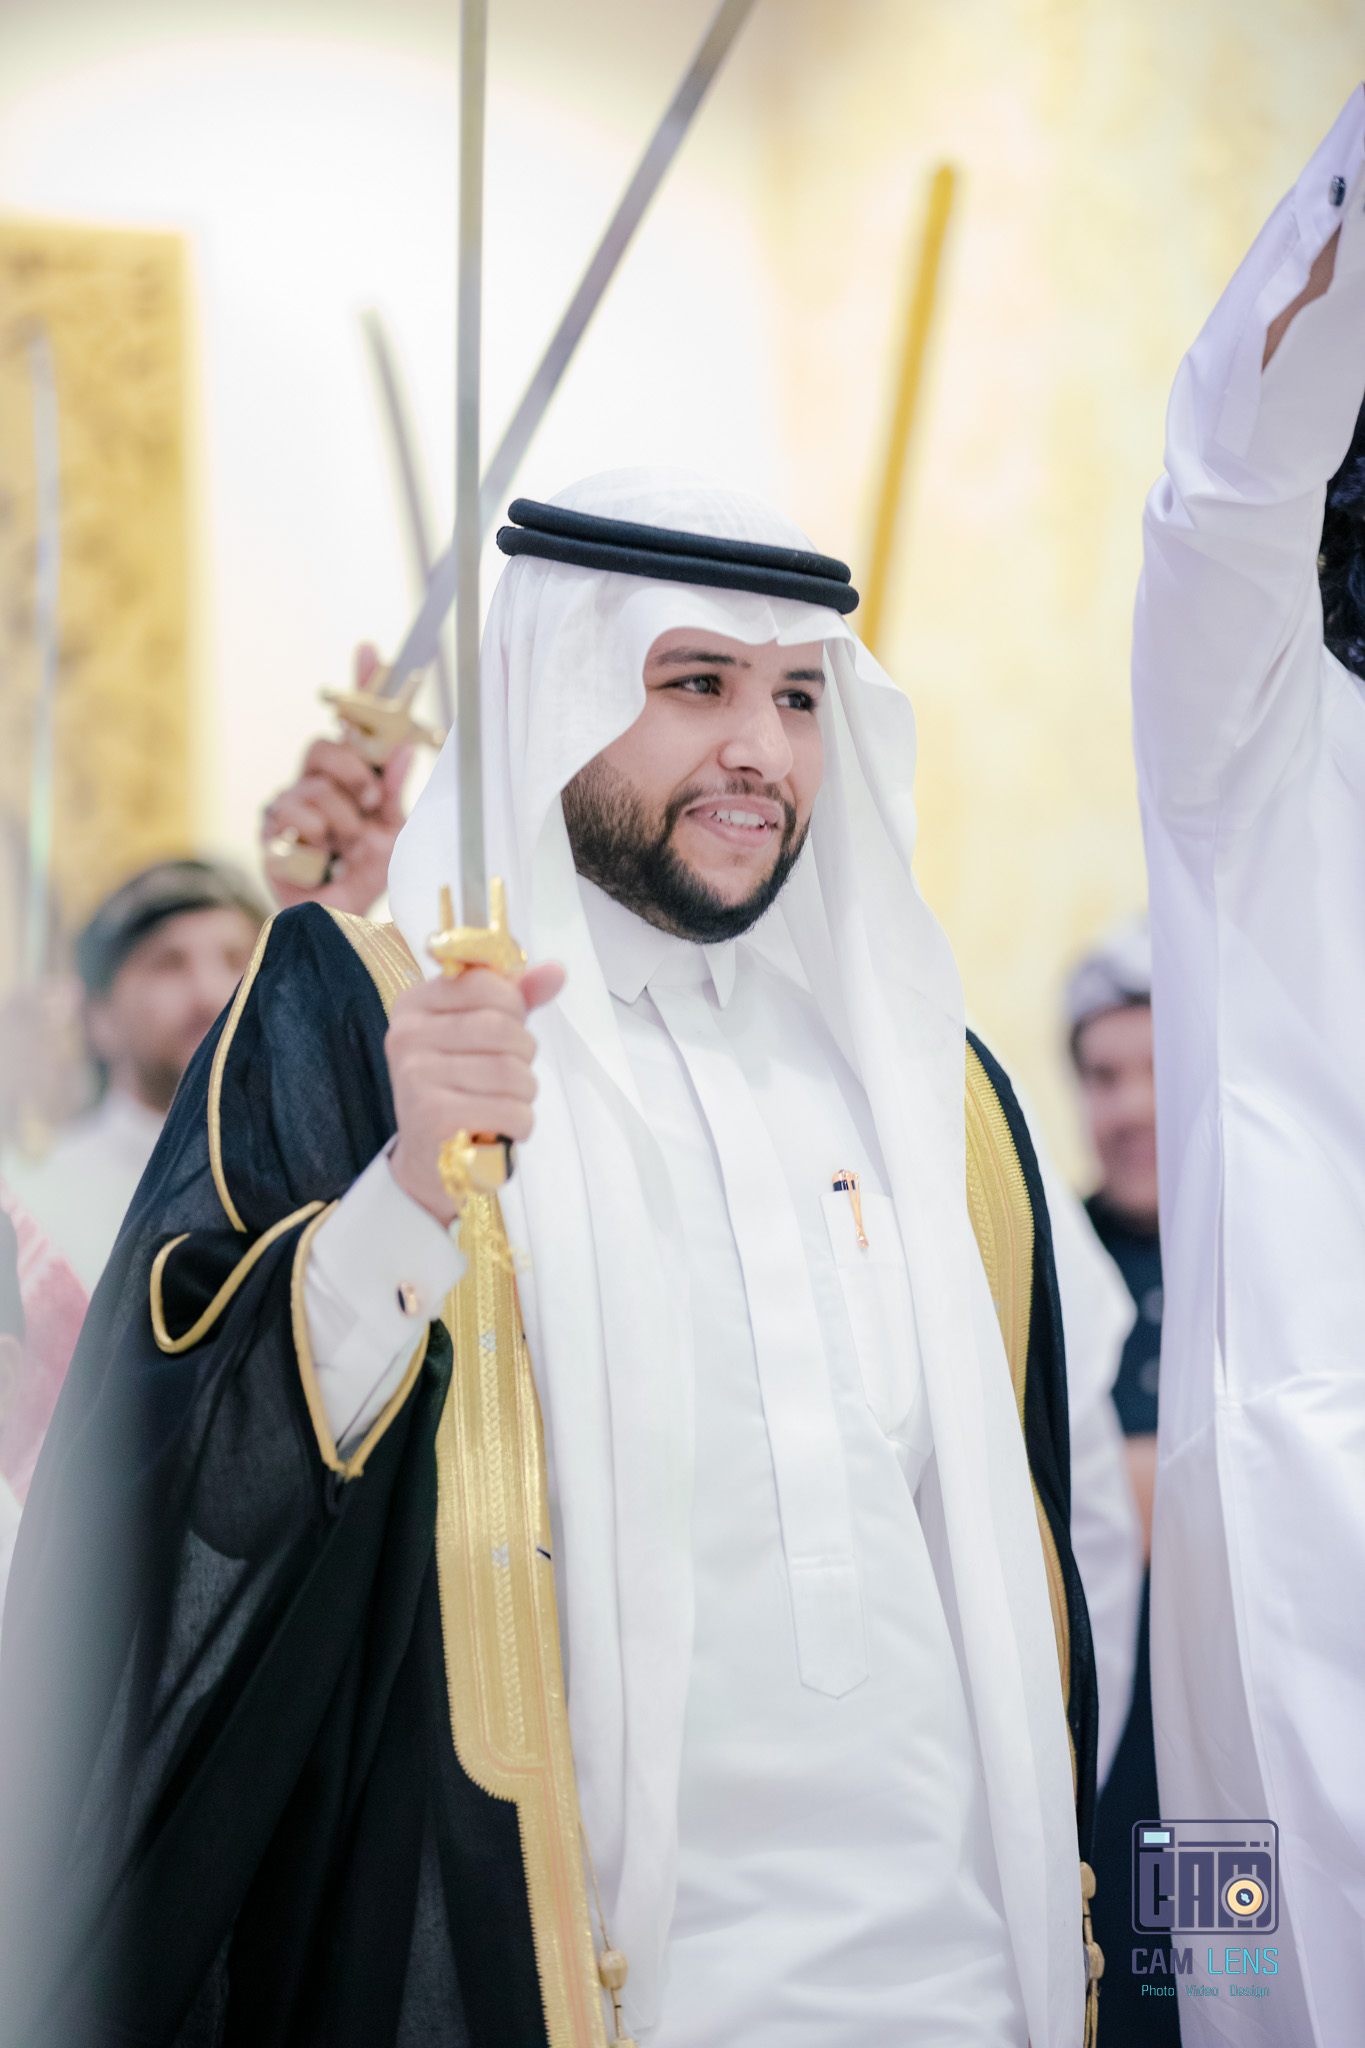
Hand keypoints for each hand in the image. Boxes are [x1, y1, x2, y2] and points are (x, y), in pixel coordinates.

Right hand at [261, 645, 410, 915]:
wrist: (342, 915)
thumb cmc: (368, 871)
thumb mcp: (394, 831)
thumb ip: (395, 792)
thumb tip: (402, 752)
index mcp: (352, 774)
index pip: (355, 722)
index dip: (363, 685)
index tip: (372, 650)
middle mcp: (318, 780)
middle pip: (325, 744)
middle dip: (354, 772)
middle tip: (371, 804)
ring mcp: (290, 800)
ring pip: (316, 784)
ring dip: (343, 820)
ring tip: (348, 847)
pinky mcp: (271, 826)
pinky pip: (296, 811)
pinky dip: (318, 836)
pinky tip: (322, 854)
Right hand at [386, 961, 565, 1224]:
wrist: (430, 1159)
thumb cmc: (459, 1086)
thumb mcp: (479, 1034)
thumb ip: (515, 999)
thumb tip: (556, 972)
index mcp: (414, 1005)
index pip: (485, 983)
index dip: (514, 1007)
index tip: (507, 1029)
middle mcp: (406, 1036)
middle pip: (502, 1027)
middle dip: (523, 1054)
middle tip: (509, 1075)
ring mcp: (416, 1077)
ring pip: (512, 1071)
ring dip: (524, 1093)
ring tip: (505, 1102)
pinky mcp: (433, 1118)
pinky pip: (511, 1110)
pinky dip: (520, 1123)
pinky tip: (502, 1127)